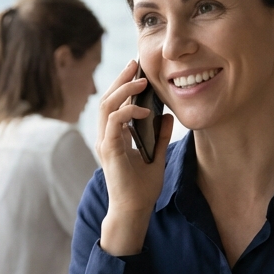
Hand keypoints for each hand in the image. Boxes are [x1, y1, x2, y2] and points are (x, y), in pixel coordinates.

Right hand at [97, 59, 173, 255]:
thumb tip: (168, 117)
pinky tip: (145, 110)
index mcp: (115, 136)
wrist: (134, 210)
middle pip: (107, 98)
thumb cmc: (141, 188)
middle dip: (121, 79)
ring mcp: (105, 142)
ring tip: (140, 80)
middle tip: (135, 63)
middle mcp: (106, 136)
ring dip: (123, 90)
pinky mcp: (110, 150)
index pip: (115, 103)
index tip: (137, 71)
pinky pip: (114, 122)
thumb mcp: (156, 157)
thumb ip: (160, 137)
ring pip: (106, 106)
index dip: (124, 85)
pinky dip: (128, 112)